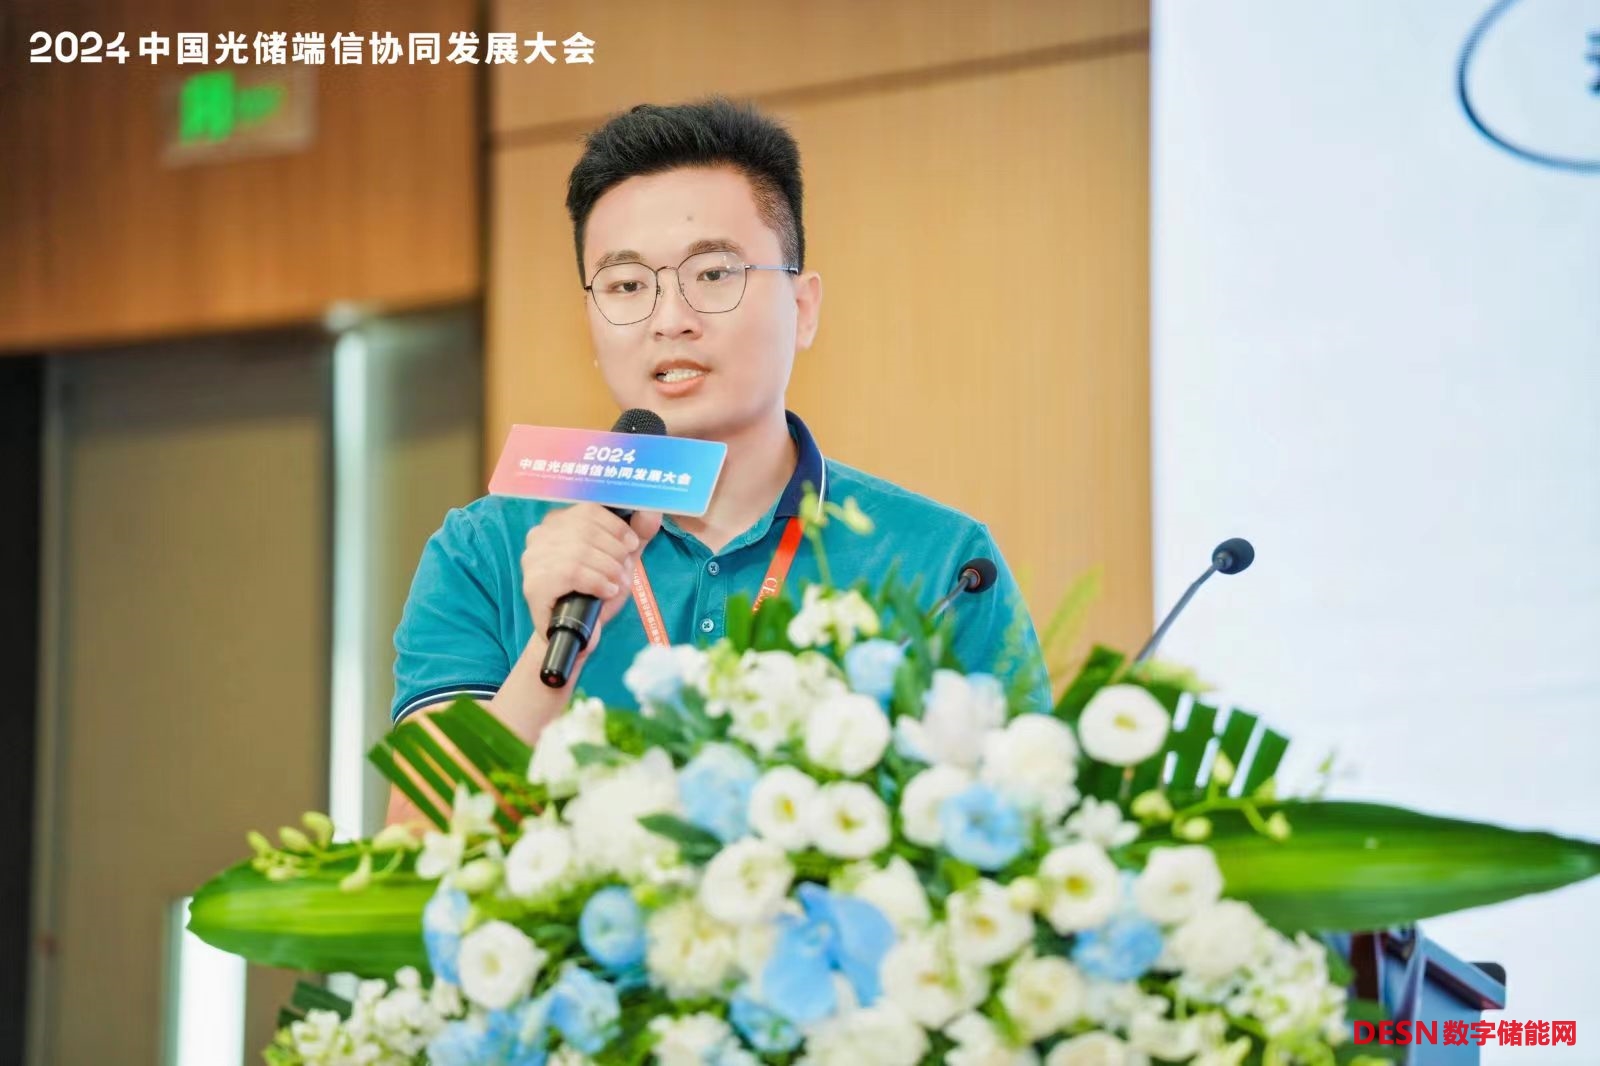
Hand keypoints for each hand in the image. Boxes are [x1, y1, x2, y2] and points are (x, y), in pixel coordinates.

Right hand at [520, 504, 661, 645]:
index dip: (616, 526)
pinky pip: (572, 572)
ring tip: (616, 584)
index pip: (589, 509)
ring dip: (608, 570)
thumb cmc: (593, 593)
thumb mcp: (619, 559)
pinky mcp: (534, 584)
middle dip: (615, 552)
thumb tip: (652, 512)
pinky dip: (597, 582)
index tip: (630, 544)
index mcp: (557, 522)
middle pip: (586, 530)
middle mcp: (539, 535)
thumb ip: (636, 535)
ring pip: (581, 551)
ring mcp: (533, 559)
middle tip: (623, 573)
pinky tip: (606, 591)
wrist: (572, 634)